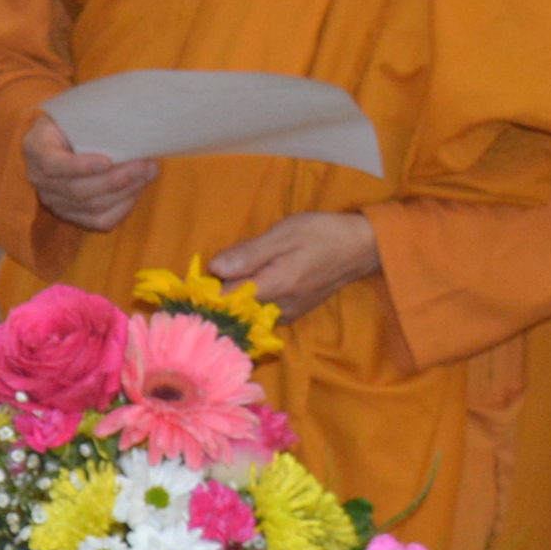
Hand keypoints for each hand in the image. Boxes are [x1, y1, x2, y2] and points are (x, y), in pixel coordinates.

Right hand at [21, 112, 160, 233]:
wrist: (62, 139)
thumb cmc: (72, 122)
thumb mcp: (73, 111)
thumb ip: (93, 117)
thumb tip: (132, 119)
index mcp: (35, 148)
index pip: (52, 165)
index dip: (79, 167)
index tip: (107, 161)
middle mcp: (39, 180)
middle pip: (77, 190)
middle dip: (116, 179)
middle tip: (145, 164)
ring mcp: (54, 202)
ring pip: (92, 207)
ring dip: (126, 192)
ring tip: (148, 173)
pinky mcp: (72, 216)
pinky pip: (99, 221)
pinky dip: (123, 208)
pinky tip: (137, 190)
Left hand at [207, 211, 381, 320]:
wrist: (361, 247)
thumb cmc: (322, 234)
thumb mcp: (283, 234)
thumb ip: (248, 254)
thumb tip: (214, 268)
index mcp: (275, 288)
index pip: (225, 300)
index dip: (205, 289)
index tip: (189, 280)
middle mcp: (278, 310)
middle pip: (233, 308)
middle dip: (219, 291)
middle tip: (216, 268)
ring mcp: (286, 315)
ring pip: (246, 309)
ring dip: (235, 293)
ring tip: (235, 271)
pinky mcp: (292, 314)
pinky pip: (260, 309)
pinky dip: (250, 296)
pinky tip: (252, 279)